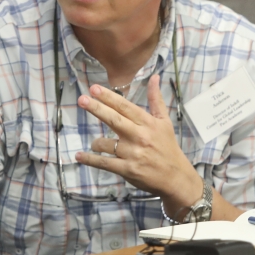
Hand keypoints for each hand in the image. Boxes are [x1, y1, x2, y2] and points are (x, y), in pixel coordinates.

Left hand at [75, 74, 202, 216]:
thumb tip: (154, 77)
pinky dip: (90, 159)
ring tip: (94, 143)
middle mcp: (139, 136)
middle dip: (97, 109)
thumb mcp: (164, 121)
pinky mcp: (127, 169)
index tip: (94, 88)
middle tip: (82, 100)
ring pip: (106, 144)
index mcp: (147, 123)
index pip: (125, 107)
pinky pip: (104, 163)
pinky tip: (79, 156)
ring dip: (96, 143)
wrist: (175, 176)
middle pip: (115, 120)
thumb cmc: (168, 147)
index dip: (109, 97)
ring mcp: (133, 153)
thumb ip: (156, 99)